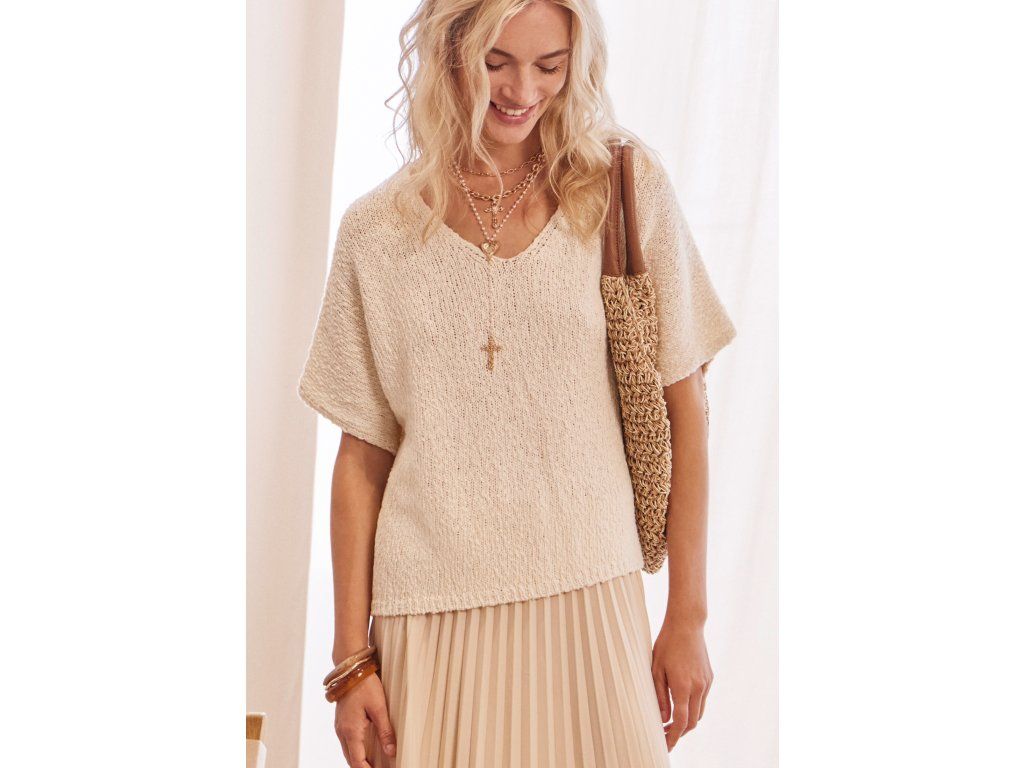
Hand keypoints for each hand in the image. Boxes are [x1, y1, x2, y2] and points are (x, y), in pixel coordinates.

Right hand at [334, 673, 396, 766]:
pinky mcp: (341, 721)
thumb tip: (391, 751)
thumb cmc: (365, 685)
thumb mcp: (379, 708)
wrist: (350, 669)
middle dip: (362, 767)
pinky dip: (355, 750)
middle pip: (350, 759)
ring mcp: (339, 726)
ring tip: (373, 765)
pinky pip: (346, 742)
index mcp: (351, 731)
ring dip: (358, 760)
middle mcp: (342, 731)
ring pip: (347, 751)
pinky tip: (365, 750)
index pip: (357, 761)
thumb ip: (385, 731)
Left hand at [651, 618, 713, 751]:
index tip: (665, 746)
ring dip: (687, 721)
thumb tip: (663, 718)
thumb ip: (659, 696)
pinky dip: (693, 707)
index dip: (673, 737)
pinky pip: (702, 699)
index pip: (680, 722)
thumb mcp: (656, 669)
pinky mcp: (710, 678)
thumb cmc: (667, 644)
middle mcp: (698, 687)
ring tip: (671, 722)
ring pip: (699, 712)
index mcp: (683, 686)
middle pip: (692, 722)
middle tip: (664, 735)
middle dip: (679, 732)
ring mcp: (706, 683)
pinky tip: (681, 703)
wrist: (687, 624)